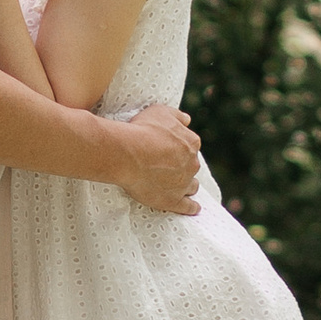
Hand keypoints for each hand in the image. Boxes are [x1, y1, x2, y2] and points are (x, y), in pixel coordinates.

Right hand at [109, 102, 201, 216]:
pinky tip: (193, 208)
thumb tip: (187, 120)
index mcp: (191, 142)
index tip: (168, 150)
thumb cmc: (142, 130)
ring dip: (187, 185)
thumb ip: (177, 115)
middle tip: (166, 166)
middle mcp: (192, 163)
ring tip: (177, 186)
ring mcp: (184, 183)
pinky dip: (191, 207)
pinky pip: (188, 207)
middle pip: (191, 166)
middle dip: (183, 166)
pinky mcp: (173, 201)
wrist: (127, 154)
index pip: (190, 145)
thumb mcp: (160, 111)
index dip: (179, 148)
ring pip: (192, 186)